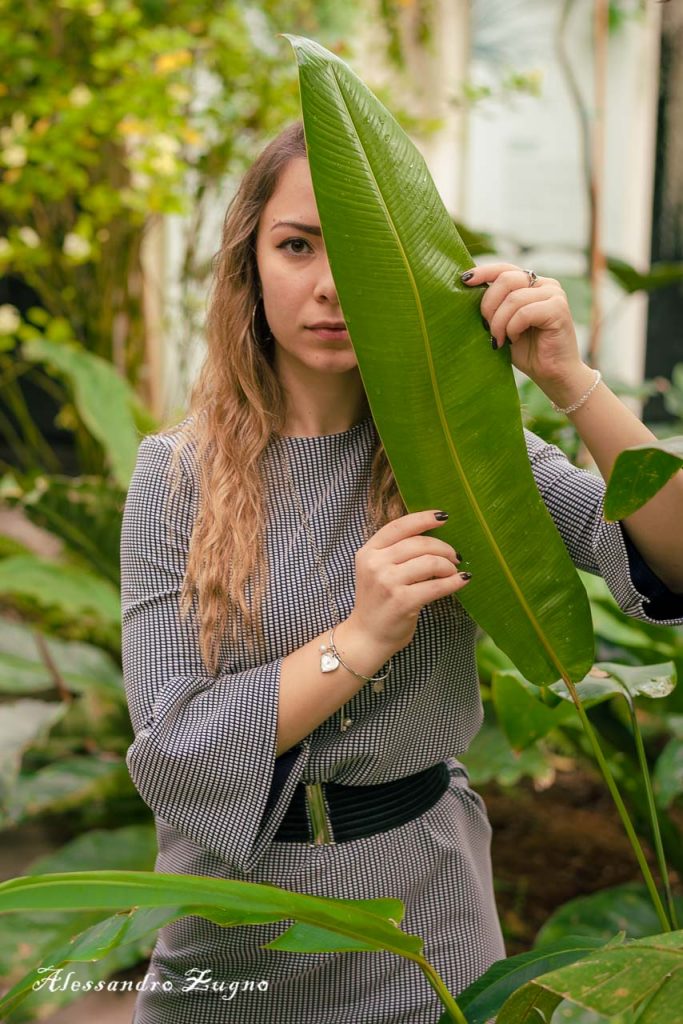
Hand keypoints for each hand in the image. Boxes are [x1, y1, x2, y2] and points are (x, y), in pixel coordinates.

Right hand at [348, 510, 470, 653]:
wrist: (367, 636)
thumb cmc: (378, 601)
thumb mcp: (376, 570)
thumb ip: (394, 552)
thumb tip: (433, 536)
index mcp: (368, 552)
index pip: (399, 526)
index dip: (424, 518)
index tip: (444, 517)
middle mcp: (375, 564)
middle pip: (419, 543)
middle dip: (443, 547)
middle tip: (455, 556)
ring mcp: (388, 583)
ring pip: (430, 562)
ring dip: (449, 566)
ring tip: (453, 572)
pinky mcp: (402, 601)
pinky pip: (437, 586)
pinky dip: (454, 582)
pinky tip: (462, 581)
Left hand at [461, 262, 582, 387]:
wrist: (551, 373)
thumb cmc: (526, 351)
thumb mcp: (503, 325)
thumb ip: (494, 307)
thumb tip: (469, 290)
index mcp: (531, 284)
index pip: (504, 268)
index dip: (483, 272)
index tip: (464, 281)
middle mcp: (544, 284)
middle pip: (505, 279)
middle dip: (489, 305)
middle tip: (486, 328)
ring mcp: (554, 294)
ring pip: (513, 298)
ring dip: (499, 322)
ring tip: (499, 340)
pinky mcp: (558, 308)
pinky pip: (524, 312)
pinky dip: (513, 328)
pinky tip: (514, 339)